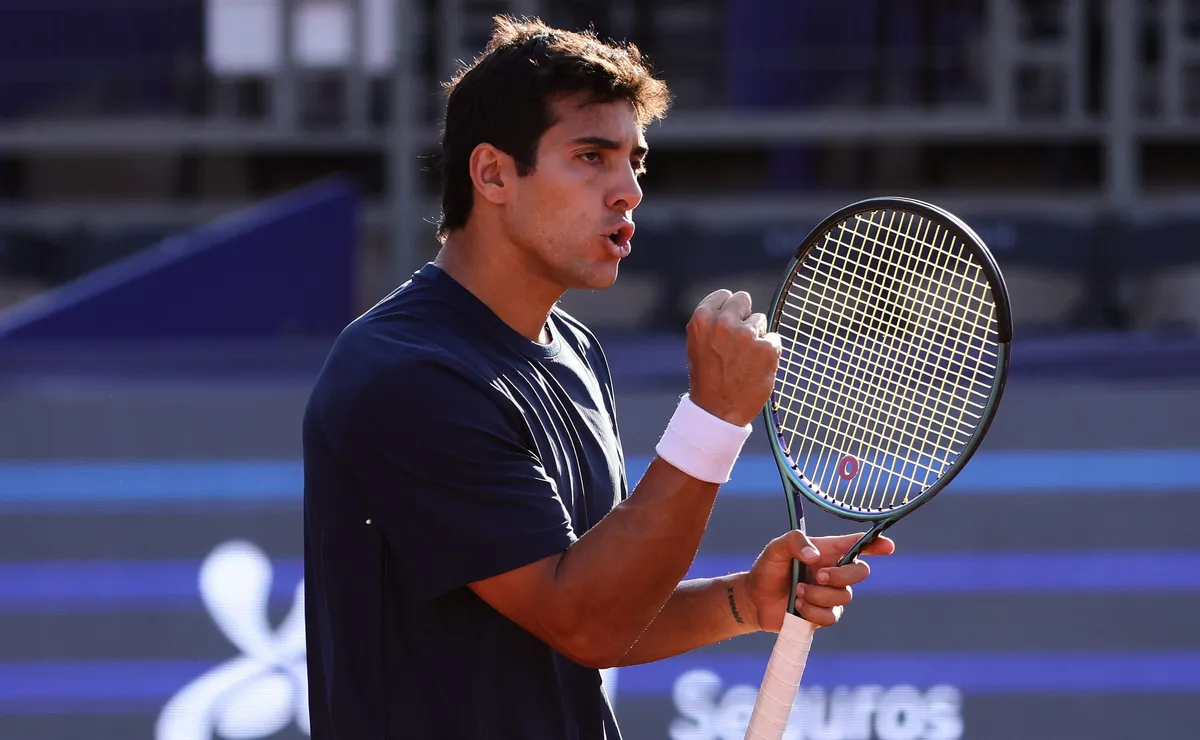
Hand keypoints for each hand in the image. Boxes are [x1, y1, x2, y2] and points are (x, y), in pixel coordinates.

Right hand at [685, 289, 781, 426]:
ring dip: (756, 337)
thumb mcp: (698, 344)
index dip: (728, 310)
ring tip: (743, 360)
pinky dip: (769, 352)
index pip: (724, 296)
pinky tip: (756, 367)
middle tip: (738, 340)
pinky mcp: (767, 349)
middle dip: (744, 316)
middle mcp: (723, 322)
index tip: (728, 323)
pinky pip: (774, 340)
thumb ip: (712, 323)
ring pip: (760, 321)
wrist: (718, 411)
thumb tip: (733, 306)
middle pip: (743, 300)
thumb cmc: (708, 378)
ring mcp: (746, 335)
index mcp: (702, 318)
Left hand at [742, 530, 895, 631]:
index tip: (888, 546)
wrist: (755, 600)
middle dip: (841, 575)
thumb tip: (814, 555)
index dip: (876, 544)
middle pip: (861, 572)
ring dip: (819, 595)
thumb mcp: (776, 548)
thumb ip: (794, 541)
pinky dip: (814, 612)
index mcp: (827, 551)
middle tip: (818, 576)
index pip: (857, 544)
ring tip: (798, 592)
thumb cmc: (767, 569)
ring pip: (845, 596)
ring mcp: (831, 594)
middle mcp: (834, 571)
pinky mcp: (824, 615)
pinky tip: (799, 606)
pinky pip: (832, 617)